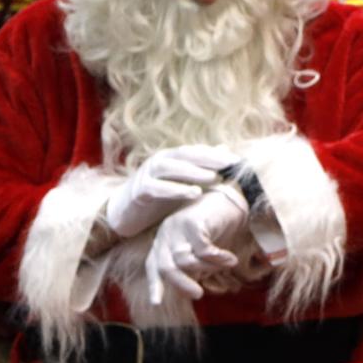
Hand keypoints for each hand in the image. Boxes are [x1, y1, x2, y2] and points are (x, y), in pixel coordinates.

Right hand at [102, 145, 241, 238]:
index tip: (238, 160)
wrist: (125, 213)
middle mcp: (159, 161)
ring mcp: (147, 174)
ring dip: (193, 172)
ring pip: (171, 167)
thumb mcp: (182, 182)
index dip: (216, 154)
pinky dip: (175, 189)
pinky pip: (157, 187)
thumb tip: (225, 150)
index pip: (196, 151)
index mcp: (172, 158)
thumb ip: (201, 168)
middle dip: (209, 158)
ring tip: (215, 178)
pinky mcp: (139, 191)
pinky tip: (193, 193)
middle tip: (230, 164)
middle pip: (185, 155)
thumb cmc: (158, 196)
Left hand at [145, 184, 249, 305]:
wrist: (235, 196)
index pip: (154, 265)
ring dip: (207, 268)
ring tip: (226, 267)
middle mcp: (166, 232)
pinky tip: (230, 259)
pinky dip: (218, 259)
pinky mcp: (193, 222)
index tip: (157, 302)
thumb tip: (191, 287)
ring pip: (183, 260)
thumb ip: (193, 263)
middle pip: (165, 267)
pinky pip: (203, 250)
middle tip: (198, 294)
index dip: (155, 284)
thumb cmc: (218, 224)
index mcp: (164, 239)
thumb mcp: (201, 247)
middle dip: (181, 284)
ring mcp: (177, 226)